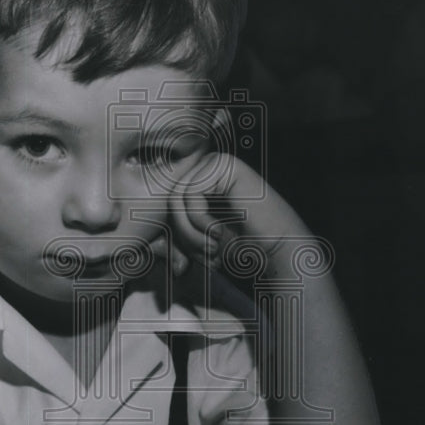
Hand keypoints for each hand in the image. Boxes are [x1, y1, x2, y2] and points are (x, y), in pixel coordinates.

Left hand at [150, 152, 270, 275]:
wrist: (277, 251)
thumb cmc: (241, 247)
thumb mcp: (195, 243)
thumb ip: (172, 237)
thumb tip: (148, 245)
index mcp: (198, 181)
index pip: (165, 205)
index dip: (172, 237)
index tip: (191, 261)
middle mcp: (205, 167)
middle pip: (167, 200)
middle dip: (181, 235)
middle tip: (205, 255)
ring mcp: (216, 162)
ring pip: (175, 197)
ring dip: (190, 232)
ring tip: (211, 248)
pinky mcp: (225, 165)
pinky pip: (190, 194)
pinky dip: (199, 221)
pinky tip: (218, 234)